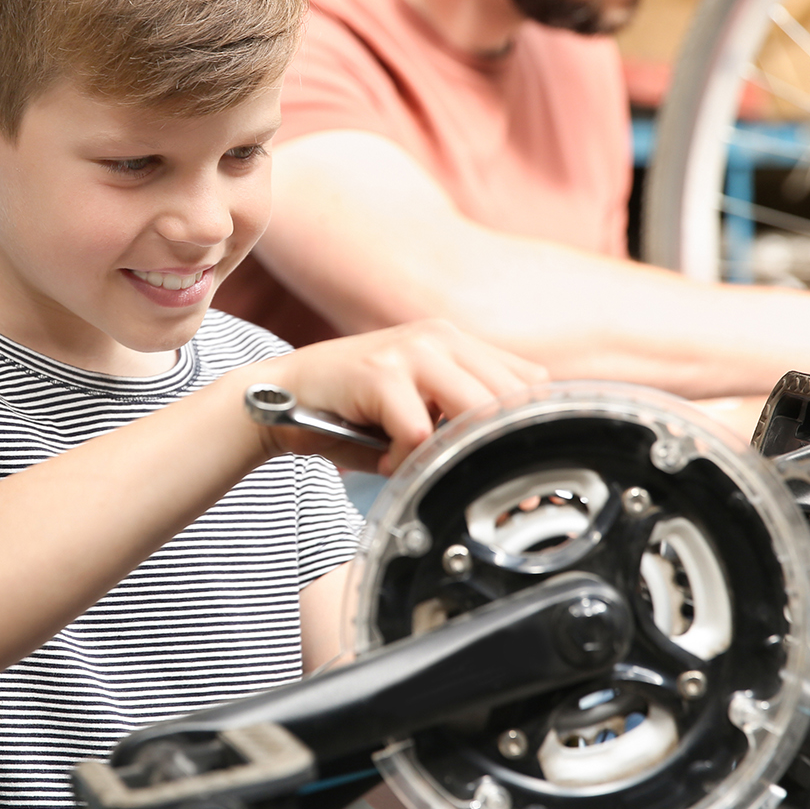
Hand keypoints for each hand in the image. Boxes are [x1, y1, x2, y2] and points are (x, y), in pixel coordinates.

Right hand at [242, 320, 547, 473]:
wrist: (281, 394)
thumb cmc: (353, 408)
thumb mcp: (421, 401)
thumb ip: (463, 410)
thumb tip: (518, 451)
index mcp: (456, 341)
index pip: (529, 380)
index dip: (526, 425)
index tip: (509, 462)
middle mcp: (439, 337)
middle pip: (511, 396)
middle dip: (491, 444)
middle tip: (460, 471)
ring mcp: (410, 351)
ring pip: (473, 409)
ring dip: (449, 450)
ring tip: (417, 461)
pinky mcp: (380, 372)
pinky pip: (418, 432)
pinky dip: (404, 459)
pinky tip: (384, 459)